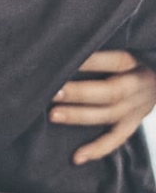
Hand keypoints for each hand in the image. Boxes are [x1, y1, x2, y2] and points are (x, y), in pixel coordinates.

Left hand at [49, 50, 155, 164]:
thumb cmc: (134, 54)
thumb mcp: (129, 43)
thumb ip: (104, 43)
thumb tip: (67, 35)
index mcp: (137, 62)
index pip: (114, 61)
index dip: (90, 61)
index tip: (62, 58)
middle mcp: (140, 86)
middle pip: (111, 92)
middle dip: (80, 92)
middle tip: (53, 91)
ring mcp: (138, 107)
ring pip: (110, 115)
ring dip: (80, 116)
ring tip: (53, 115)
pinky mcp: (134, 123)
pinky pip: (117, 139)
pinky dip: (98, 149)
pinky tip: (77, 157)